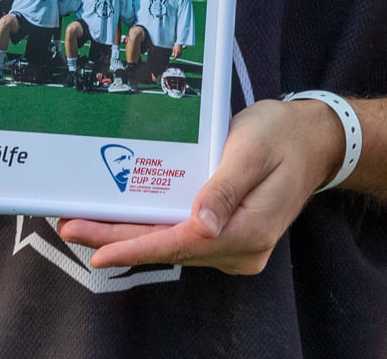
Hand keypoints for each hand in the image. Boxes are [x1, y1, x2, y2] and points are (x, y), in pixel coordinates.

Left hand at [56, 96, 342, 273]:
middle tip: (72, 227)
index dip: (137, 248)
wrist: (314, 138)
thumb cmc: (282, 136)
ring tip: (85, 224)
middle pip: (170, 247)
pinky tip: (123, 221)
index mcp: (249, 231)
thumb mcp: (251, 151)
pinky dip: (152, 230)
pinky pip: (184, 237)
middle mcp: (241, 248)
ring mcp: (236, 246)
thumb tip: (202, 226)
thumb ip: (224, 189)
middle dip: (119, 241)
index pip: (182, 244)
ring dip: (131, 236)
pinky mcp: (229, 236)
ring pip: (173, 244)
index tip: (100, 251)